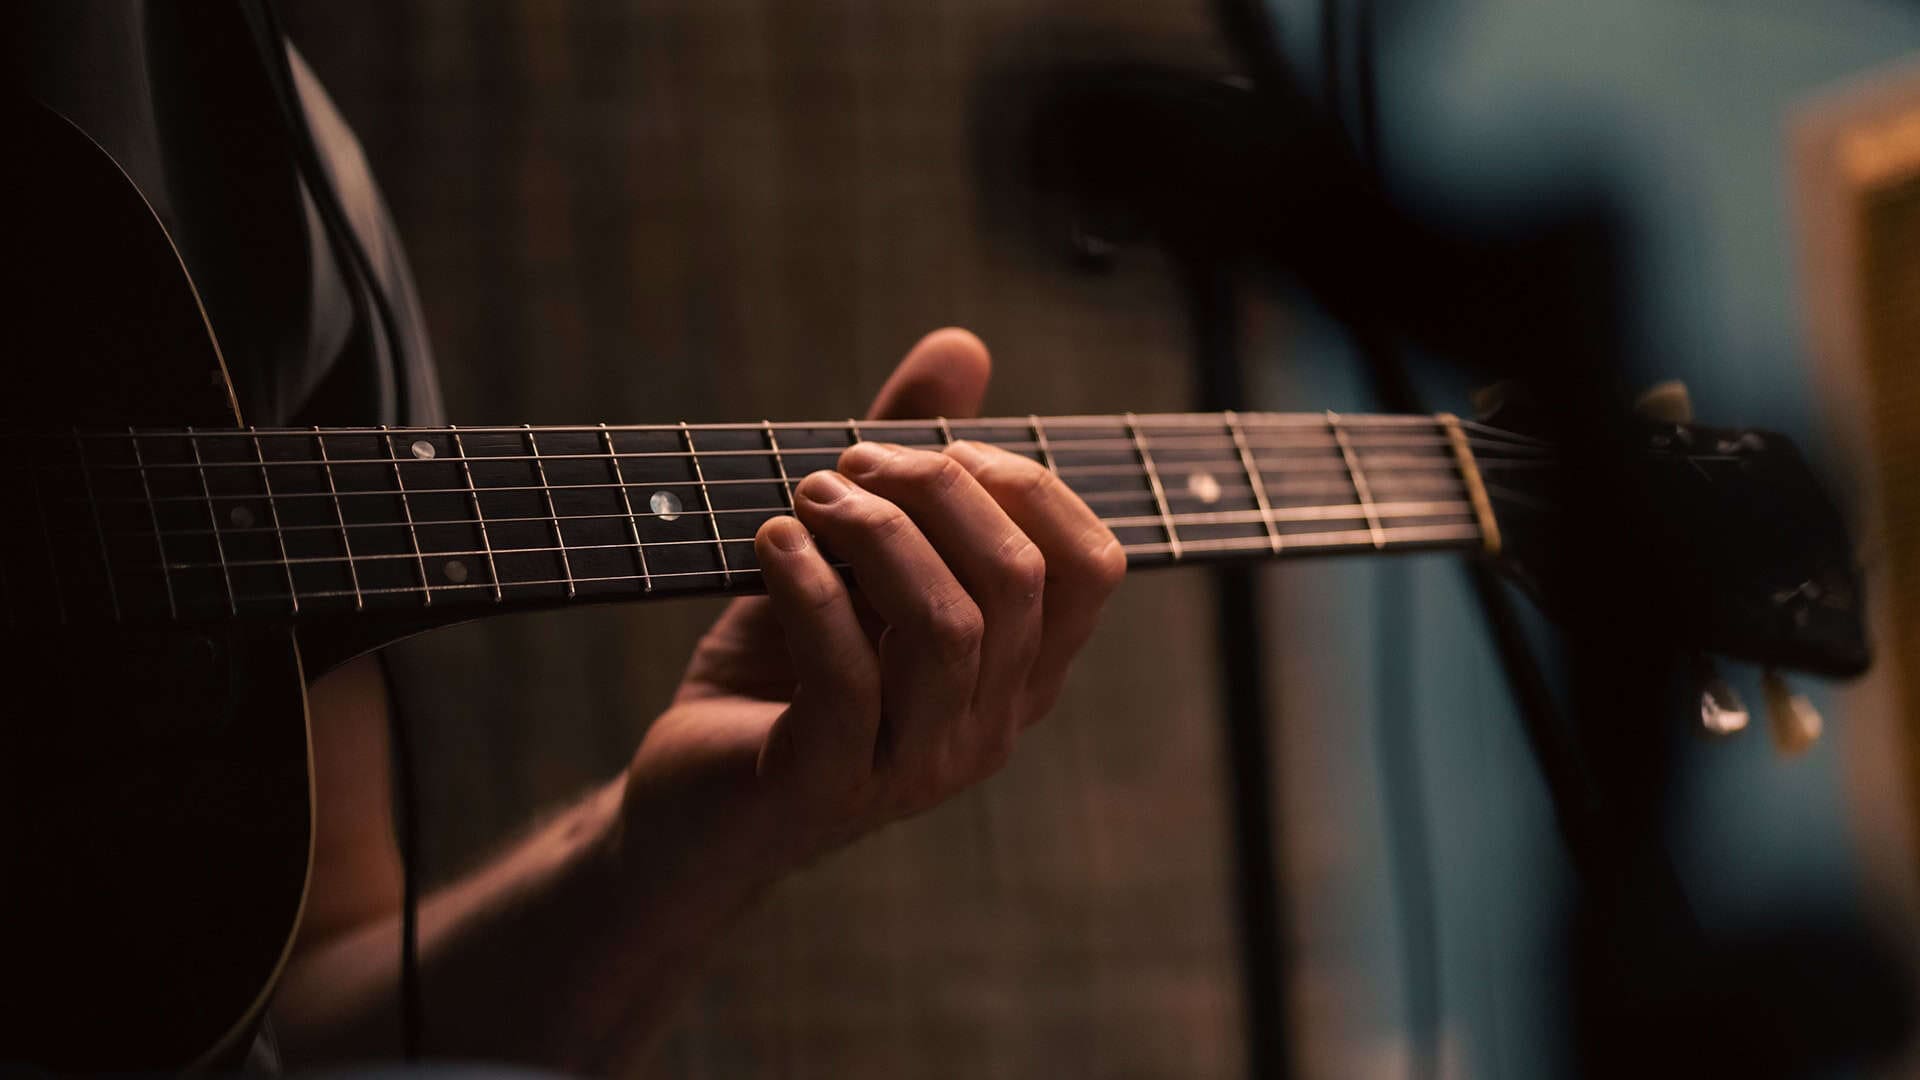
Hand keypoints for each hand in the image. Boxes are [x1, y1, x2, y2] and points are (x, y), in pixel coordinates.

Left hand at [620, 329, 1124, 883]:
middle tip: (851, 463)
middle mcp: (988, 727)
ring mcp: (915, 767)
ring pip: (947, 627)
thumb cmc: (779, 675)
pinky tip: (769, 543)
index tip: (937, 449)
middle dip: (936, 491)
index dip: (1024, 484)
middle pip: (1017, 581)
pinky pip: (847, 675)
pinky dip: (809, 586)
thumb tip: (963, 345)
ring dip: (873, 533)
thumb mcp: (850, 560)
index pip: (1091, 567)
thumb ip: (911, 466)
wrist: (687, 806)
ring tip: (810, 495)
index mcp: (1016, 673)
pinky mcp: (827, 785)